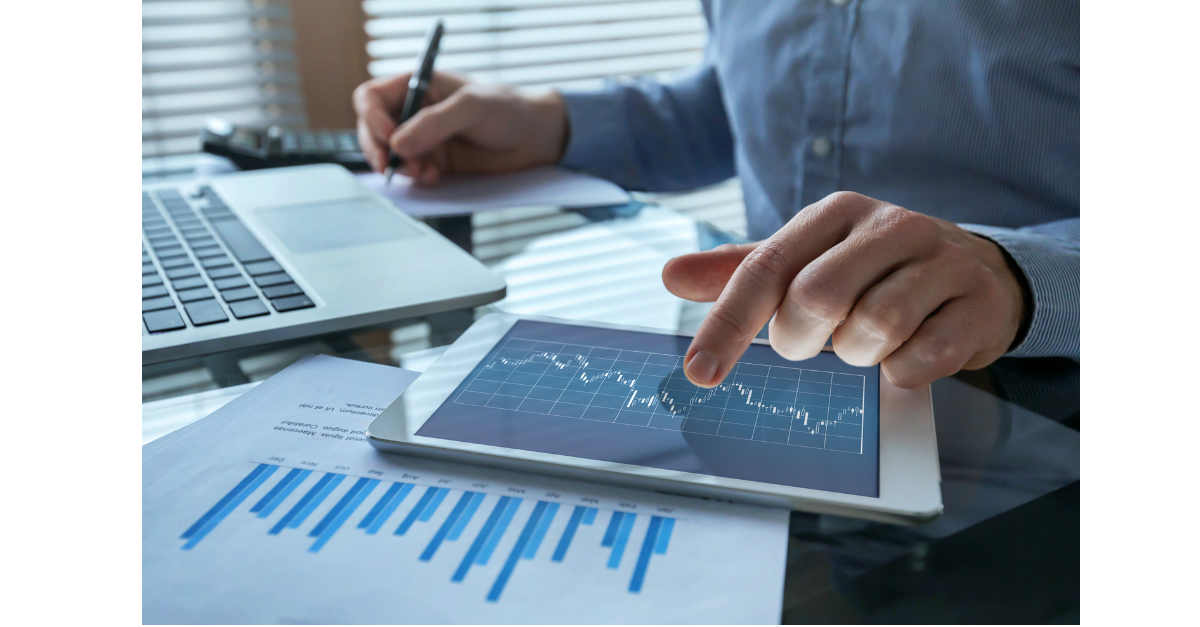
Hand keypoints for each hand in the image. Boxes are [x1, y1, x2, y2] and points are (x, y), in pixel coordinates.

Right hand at [352, 71, 568, 184]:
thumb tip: (398, 143)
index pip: (371, 98)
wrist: (533, 138)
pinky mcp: (433, 161)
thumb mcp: (472, 106)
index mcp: (417, 85)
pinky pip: (409, 173)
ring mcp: (422, 138)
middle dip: (378, 149)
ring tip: (423, 171)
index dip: (371, 118)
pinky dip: (416, 178)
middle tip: (393, 165)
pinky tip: (434, 176)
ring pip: (388, 154)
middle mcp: (413, 111)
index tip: (388, 137)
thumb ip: (435, 123)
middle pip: (371, 129)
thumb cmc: (507, 108)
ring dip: (399, 166)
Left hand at [662, 192, 1028, 388]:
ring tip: (867, 342)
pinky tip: (906, 355)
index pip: (767, 267)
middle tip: (813, 342)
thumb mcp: (808, 261)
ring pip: (873, 328)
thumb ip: (743, 272)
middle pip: (818, 297)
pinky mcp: (976, 306)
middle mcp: (890, 226)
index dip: (728, 322)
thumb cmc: (875, 272)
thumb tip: (671, 275)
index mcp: (836, 213)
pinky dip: (901, 372)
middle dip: (801, 338)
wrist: (978, 276)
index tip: (699, 371)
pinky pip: (922, 359)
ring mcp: (941, 263)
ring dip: (858, 355)